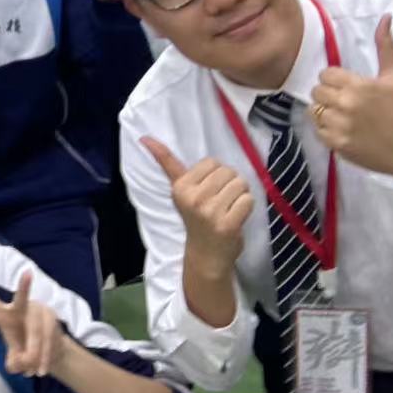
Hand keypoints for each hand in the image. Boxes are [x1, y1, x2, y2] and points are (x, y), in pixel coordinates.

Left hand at [0, 255, 63, 377]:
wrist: (52, 354)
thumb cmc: (26, 350)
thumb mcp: (16, 360)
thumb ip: (14, 363)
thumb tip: (18, 364)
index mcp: (1, 314)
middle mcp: (20, 306)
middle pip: (21, 299)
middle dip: (23, 287)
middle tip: (28, 273)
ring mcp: (38, 309)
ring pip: (37, 331)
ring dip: (36, 355)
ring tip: (34, 373)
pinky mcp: (52, 317)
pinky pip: (49, 337)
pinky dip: (45, 357)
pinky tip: (42, 369)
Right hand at [141, 138, 252, 273]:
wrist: (206, 255)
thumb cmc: (196, 217)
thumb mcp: (180, 190)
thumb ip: (167, 163)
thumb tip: (144, 137)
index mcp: (180, 187)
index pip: (211, 162)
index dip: (215, 175)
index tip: (206, 192)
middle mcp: (193, 198)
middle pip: (228, 172)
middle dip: (229, 184)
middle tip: (220, 202)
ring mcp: (211, 212)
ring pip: (240, 184)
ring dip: (240, 195)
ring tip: (229, 209)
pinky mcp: (228, 224)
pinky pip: (248, 200)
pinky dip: (246, 207)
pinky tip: (236, 218)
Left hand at [309, 15, 392, 183]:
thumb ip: (385, 47)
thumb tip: (385, 17)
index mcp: (358, 86)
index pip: (326, 74)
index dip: (335, 79)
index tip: (347, 86)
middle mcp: (345, 105)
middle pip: (317, 91)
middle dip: (328, 94)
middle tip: (344, 101)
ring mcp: (339, 126)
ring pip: (314, 111)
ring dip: (324, 112)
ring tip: (342, 115)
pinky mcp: (337, 144)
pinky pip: (317, 131)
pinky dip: (326, 130)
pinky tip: (342, 129)